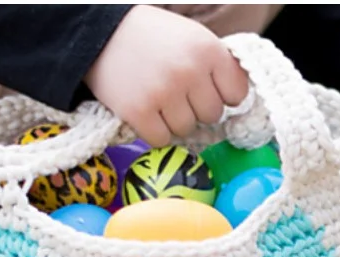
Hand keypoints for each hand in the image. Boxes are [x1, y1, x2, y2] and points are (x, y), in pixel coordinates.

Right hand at [85, 5, 248, 146]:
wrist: (103, 35)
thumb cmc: (153, 37)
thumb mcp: (193, 37)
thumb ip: (216, 65)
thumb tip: (235, 101)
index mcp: (209, 50)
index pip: (236, 94)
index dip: (222, 95)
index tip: (206, 90)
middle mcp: (189, 72)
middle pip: (211, 115)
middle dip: (197, 109)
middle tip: (178, 96)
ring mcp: (163, 94)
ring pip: (187, 130)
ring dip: (175, 122)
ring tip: (160, 103)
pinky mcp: (138, 112)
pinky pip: (161, 139)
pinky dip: (155, 132)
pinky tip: (147, 114)